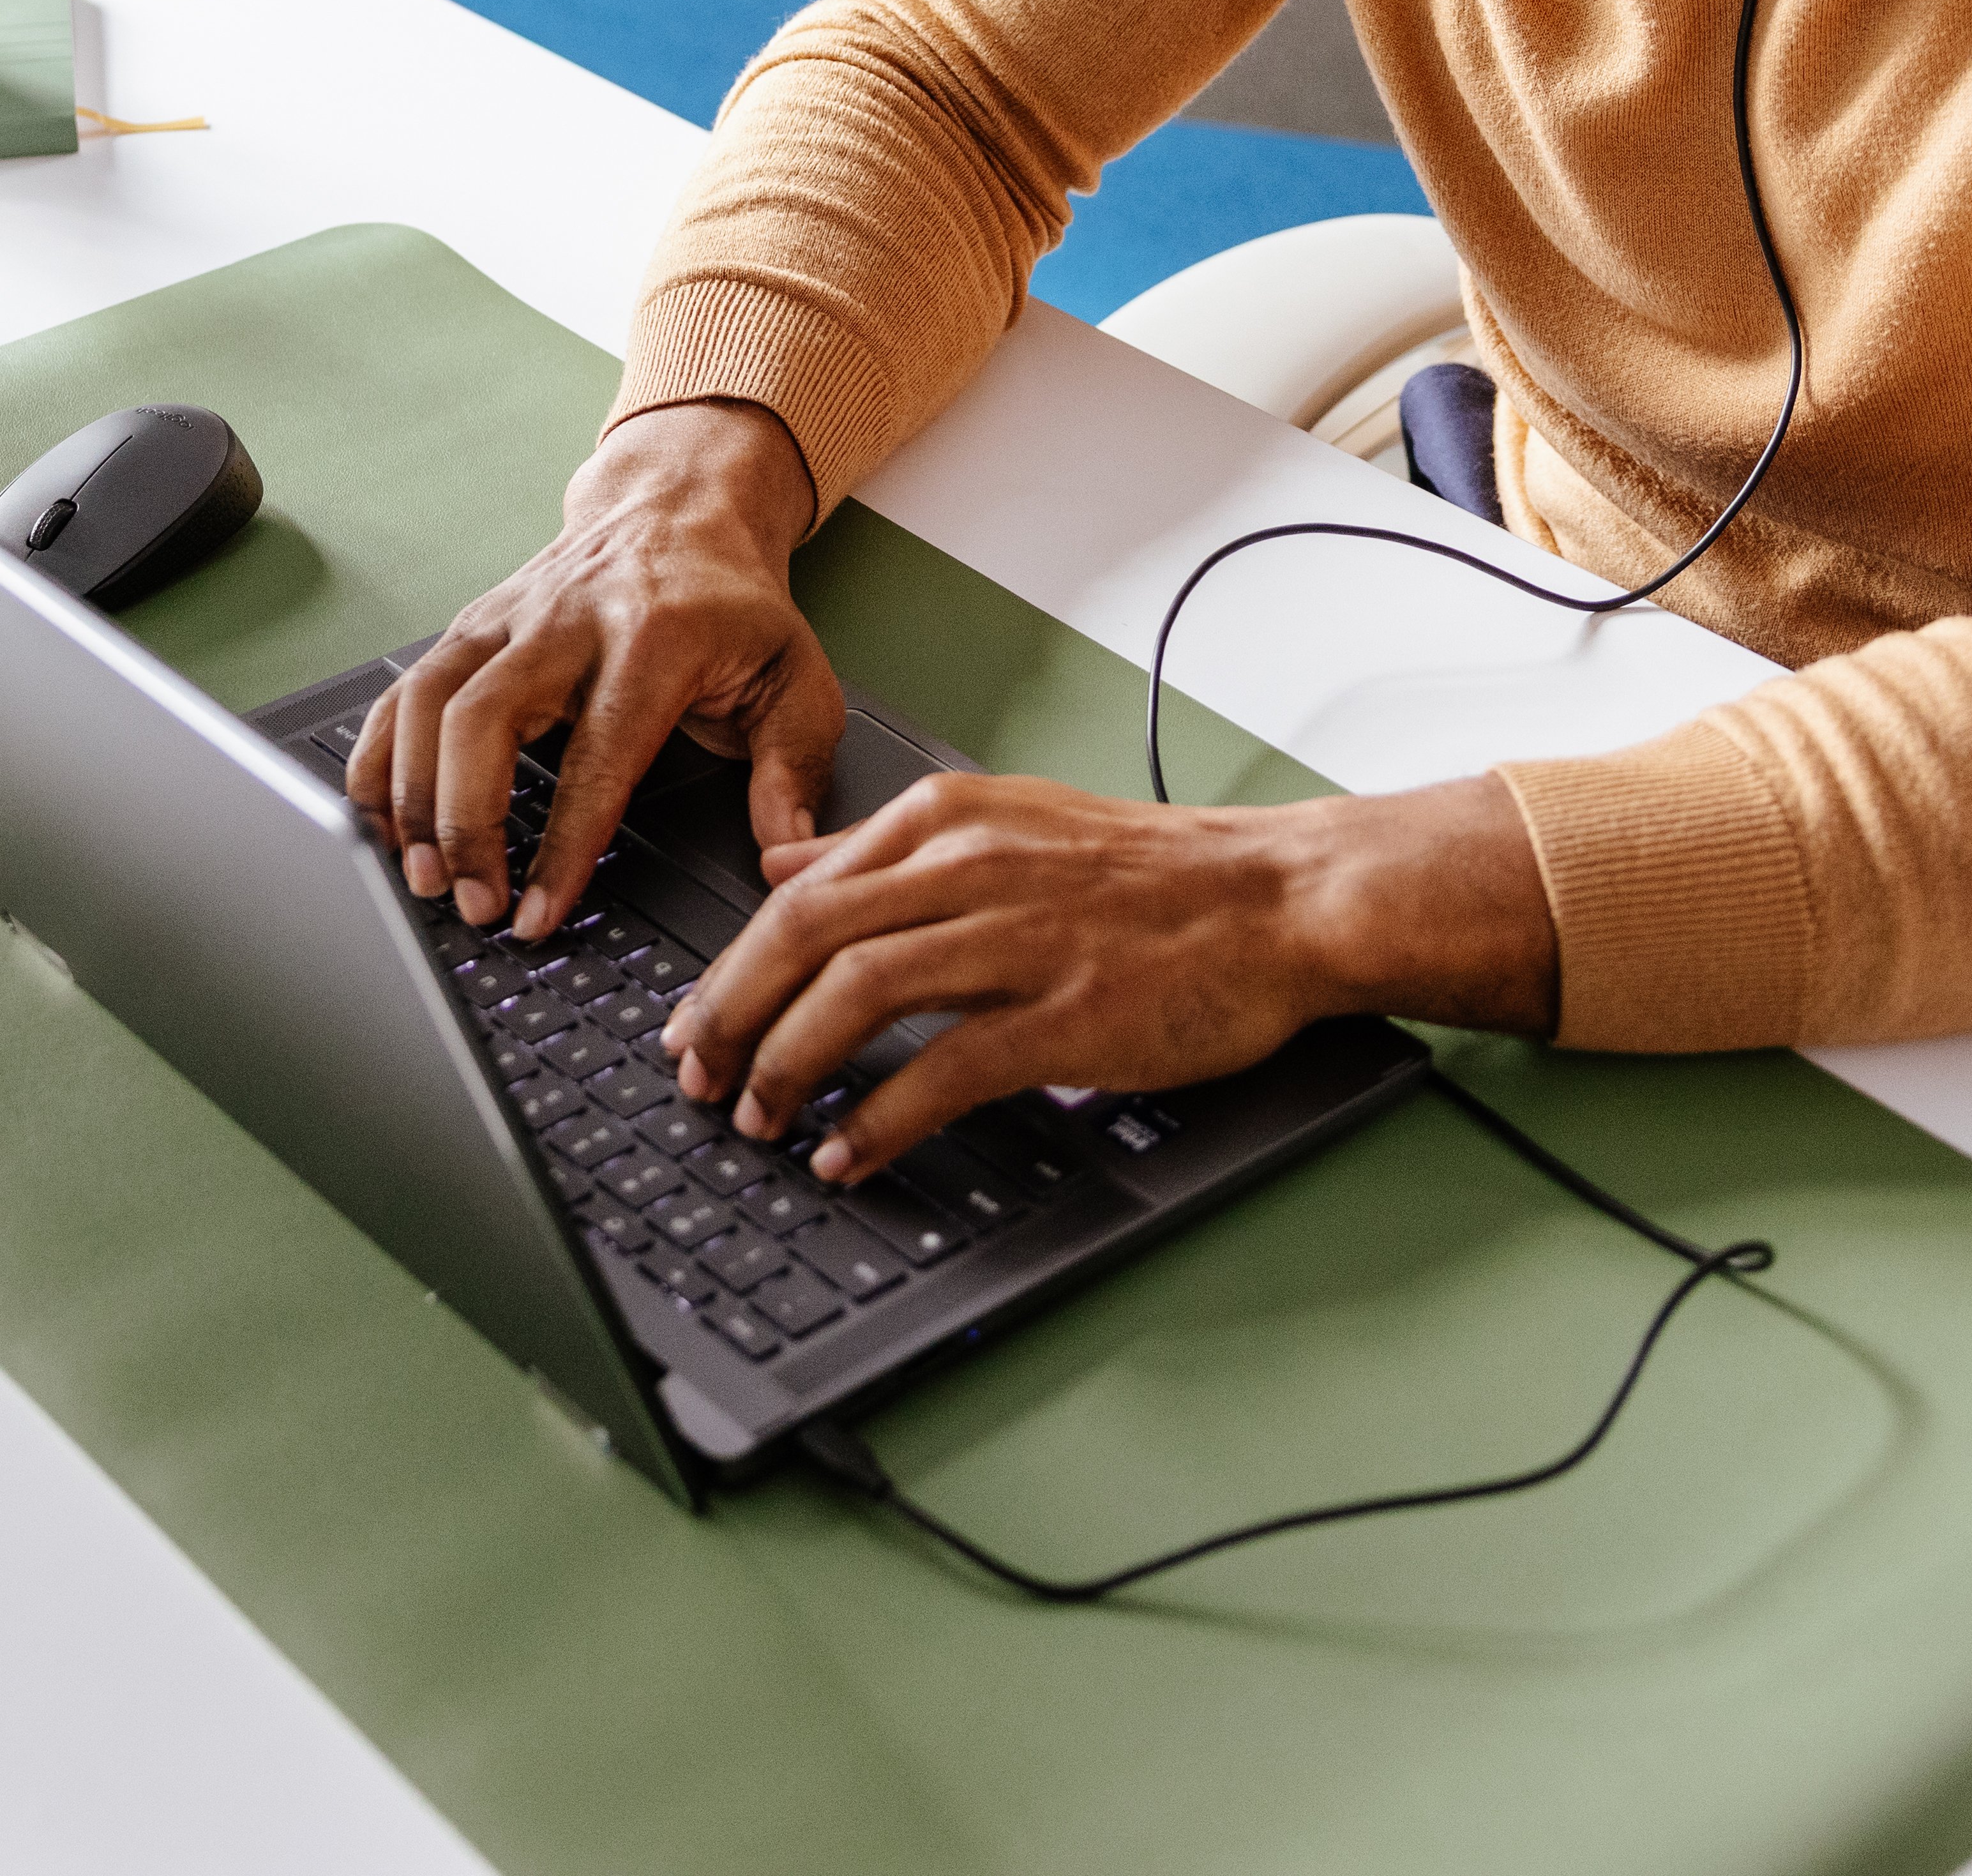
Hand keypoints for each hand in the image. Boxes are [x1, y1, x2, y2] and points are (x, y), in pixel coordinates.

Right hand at [348, 400, 843, 938]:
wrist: (681, 508)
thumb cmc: (735, 607)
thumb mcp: (796, 678)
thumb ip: (792, 769)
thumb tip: (785, 851)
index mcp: (654, 639)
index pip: (597, 755)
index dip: (563, 843)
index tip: (539, 912)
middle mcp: (567, 621)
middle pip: (484, 716)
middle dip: (466, 819)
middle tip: (471, 901)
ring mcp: (507, 617)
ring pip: (428, 698)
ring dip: (411, 793)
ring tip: (421, 874)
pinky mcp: (469, 624)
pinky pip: (403, 690)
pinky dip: (379, 756)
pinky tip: (379, 817)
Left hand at [663, 778, 1559, 1180]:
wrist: (1279, 897)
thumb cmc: (1155, 873)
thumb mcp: (1008, 821)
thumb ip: (889, 846)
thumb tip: (783, 862)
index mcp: (950, 819)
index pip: (799, 886)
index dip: (728, 962)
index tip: (691, 1020)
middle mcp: (973, 866)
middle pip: (805, 935)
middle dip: (732, 1014)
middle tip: (697, 1079)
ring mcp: (1021, 939)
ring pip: (857, 992)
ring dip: (790, 1064)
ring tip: (759, 1120)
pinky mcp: (1069, 1013)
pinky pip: (945, 1069)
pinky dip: (880, 1116)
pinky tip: (848, 1153)